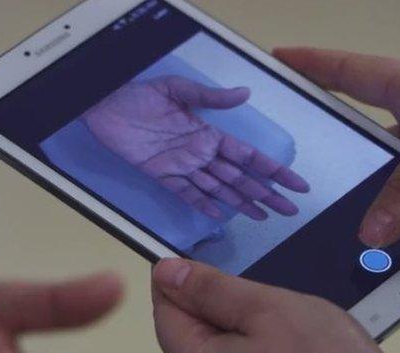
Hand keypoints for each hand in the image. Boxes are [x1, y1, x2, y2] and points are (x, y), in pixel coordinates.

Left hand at [83, 75, 309, 219]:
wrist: (103, 106)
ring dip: (241, 202)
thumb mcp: (177, 89)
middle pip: (240, 177)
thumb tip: (244, 93)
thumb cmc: (139, 95)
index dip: (273, 170)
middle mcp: (200, 153)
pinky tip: (220, 216)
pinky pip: (186, 193)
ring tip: (263, 216)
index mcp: (208, 133)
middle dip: (266, 193)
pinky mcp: (161, 175)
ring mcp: (182, 166)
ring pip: (219, 189)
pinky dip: (203, 204)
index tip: (295, 182)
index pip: (248, 156)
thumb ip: (211, 97)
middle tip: (289, 210)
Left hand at [150, 258, 399, 352]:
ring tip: (283, 323)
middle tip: (260, 290)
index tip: (203, 259)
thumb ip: (210, 289)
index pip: (165, 314)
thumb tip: (165, 274)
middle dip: (216, 310)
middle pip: (192, 342)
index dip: (178, 281)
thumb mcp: (267, 307)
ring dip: (240, 338)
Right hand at [274, 48, 399, 246]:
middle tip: (279, 179)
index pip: (348, 76)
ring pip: (384, 201)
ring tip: (320, 239)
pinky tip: (376, 267)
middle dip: (326, 166)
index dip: (312, 68)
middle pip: (357, 151)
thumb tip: (372, 234)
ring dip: (364, 219)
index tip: (275, 66)